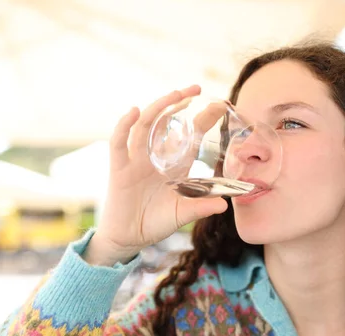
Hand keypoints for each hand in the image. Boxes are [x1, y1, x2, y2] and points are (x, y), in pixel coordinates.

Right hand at [86, 86, 228, 265]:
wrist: (128, 239)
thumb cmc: (154, 224)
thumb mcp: (182, 215)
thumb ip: (201, 207)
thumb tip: (224, 205)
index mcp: (174, 166)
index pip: (190, 136)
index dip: (204, 119)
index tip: (222, 105)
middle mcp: (155, 157)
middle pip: (167, 123)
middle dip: (180, 103)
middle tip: (197, 88)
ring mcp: (136, 160)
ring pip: (146, 126)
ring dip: (159, 107)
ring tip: (175, 94)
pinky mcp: (119, 168)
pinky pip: (119, 142)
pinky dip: (125, 125)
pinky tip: (135, 111)